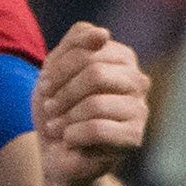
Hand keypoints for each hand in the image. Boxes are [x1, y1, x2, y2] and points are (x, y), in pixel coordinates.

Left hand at [32, 23, 148, 185]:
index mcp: (121, 58)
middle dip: (62, 92)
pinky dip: (72, 135)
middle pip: (96, 72)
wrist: (55, 152)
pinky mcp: (134, 137)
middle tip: (49, 107)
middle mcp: (137, 80)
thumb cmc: (56, 108)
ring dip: (64, 116)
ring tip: (57, 126)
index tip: (45, 85)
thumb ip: (73, 45)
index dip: (58, 67)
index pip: (89, 46)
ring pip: (96, 103)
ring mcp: (139, 109)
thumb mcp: (53, 71)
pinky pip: (98, 129)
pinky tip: (69, 139)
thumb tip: (103, 33)